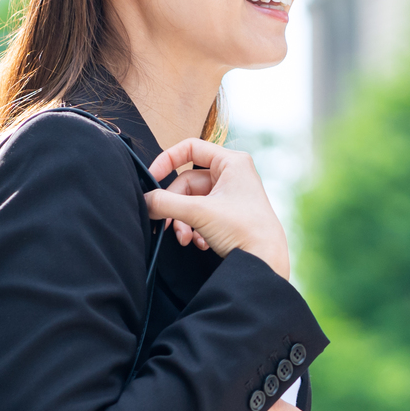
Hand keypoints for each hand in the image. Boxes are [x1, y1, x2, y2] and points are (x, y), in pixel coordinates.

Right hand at [142, 138, 288, 275]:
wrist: (265, 262)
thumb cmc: (244, 230)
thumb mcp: (198, 212)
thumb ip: (165, 203)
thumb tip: (144, 200)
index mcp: (232, 162)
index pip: (190, 148)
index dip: (167, 160)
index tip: (151, 179)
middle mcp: (233, 174)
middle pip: (187, 182)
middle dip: (175, 207)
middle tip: (166, 225)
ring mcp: (232, 194)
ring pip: (192, 201)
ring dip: (184, 221)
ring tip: (185, 239)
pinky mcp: (230, 214)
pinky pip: (202, 214)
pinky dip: (195, 228)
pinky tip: (200, 243)